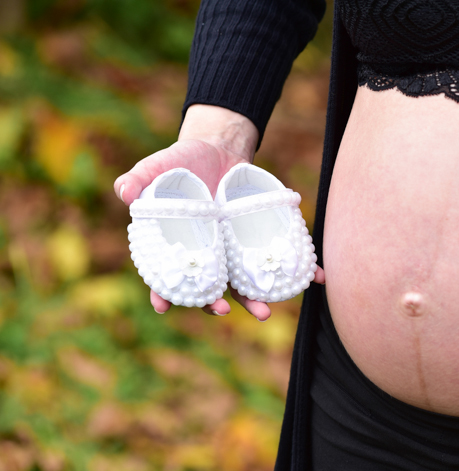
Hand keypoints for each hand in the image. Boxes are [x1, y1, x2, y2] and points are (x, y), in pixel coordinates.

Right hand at [116, 105, 324, 319]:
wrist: (219, 149)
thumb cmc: (181, 163)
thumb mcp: (158, 166)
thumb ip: (139, 178)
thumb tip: (123, 192)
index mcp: (177, 246)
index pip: (166, 276)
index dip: (163, 293)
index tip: (164, 307)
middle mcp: (207, 255)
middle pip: (210, 287)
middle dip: (216, 305)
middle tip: (226, 312)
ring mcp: (234, 251)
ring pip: (245, 282)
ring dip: (256, 300)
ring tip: (267, 313)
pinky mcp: (258, 239)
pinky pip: (278, 258)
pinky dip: (301, 270)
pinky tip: (316, 277)